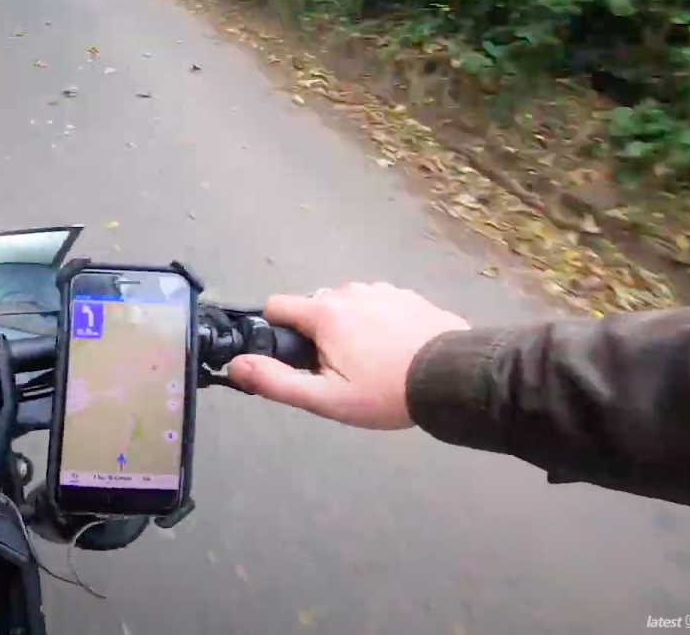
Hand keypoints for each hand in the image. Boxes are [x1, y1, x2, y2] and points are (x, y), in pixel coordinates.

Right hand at [227, 282, 468, 428]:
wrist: (455, 379)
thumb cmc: (385, 392)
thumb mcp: (327, 398)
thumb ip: (276, 381)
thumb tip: (235, 365)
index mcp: (324, 313)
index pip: (277, 305)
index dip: (276, 332)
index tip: (294, 358)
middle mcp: (350, 291)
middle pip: (314, 308)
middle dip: (317, 334)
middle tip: (340, 371)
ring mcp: (383, 290)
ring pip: (347, 305)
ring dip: (348, 327)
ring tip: (372, 363)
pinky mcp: (409, 296)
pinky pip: (378, 305)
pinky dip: (377, 323)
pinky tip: (396, 350)